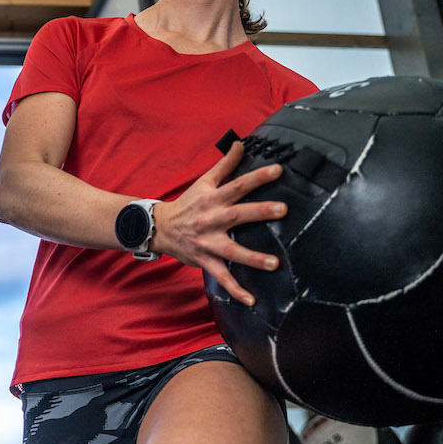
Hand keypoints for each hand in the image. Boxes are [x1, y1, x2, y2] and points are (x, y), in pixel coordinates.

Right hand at [151, 141, 286, 305]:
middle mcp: (211, 219)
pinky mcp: (205, 260)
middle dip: (259, 212)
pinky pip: (222, 277)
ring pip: (232, 250)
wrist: (160, 228)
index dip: (257, 177)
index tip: (278, 170)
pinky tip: (252, 300)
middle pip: (237, 214)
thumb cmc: (188, 204)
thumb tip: (241, 144)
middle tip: (282, 210)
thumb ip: (225, 165)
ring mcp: (208, 242)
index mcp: (213, 199)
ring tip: (273, 263)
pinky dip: (236, 290)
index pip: (238, 185)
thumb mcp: (204, 182)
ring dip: (252, 257)